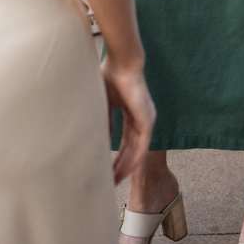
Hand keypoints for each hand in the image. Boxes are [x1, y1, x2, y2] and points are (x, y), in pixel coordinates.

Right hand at [102, 56, 155, 183]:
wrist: (122, 61)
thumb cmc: (110, 75)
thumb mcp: (103, 102)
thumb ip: (102, 120)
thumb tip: (96, 140)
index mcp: (131, 110)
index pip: (125, 138)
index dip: (116, 154)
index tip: (106, 168)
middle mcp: (141, 116)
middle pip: (131, 147)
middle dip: (120, 165)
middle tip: (108, 181)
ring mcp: (146, 119)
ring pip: (137, 150)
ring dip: (125, 166)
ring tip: (113, 182)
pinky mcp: (147, 120)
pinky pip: (141, 146)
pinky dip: (132, 160)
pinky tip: (122, 172)